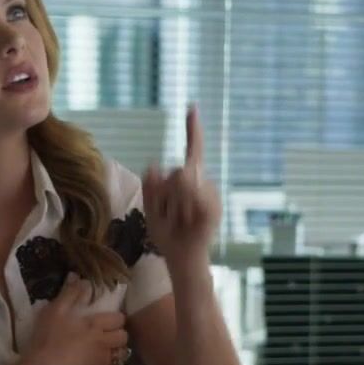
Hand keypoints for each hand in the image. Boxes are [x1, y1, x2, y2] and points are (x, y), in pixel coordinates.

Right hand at [25, 275, 129, 364]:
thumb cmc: (49, 338)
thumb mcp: (55, 311)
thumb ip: (70, 294)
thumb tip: (82, 278)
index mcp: (95, 324)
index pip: (118, 318)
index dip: (116, 319)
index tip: (109, 320)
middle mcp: (104, 341)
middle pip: (124, 336)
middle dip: (119, 334)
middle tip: (109, 336)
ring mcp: (103, 360)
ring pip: (123, 354)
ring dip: (119, 351)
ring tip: (111, 351)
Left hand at [143, 106, 220, 265]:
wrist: (183, 257)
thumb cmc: (167, 233)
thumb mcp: (150, 208)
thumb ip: (150, 186)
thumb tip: (155, 165)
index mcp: (186, 179)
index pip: (192, 150)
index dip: (193, 129)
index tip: (192, 107)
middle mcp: (201, 182)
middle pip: (177, 172)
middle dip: (165, 194)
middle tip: (169, 215)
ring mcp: (209, 194)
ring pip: (181, 185)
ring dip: (171, 207)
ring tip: (178, 221)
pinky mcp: (213, 207)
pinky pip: (192, 199)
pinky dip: (182, 213)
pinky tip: (186, 224)